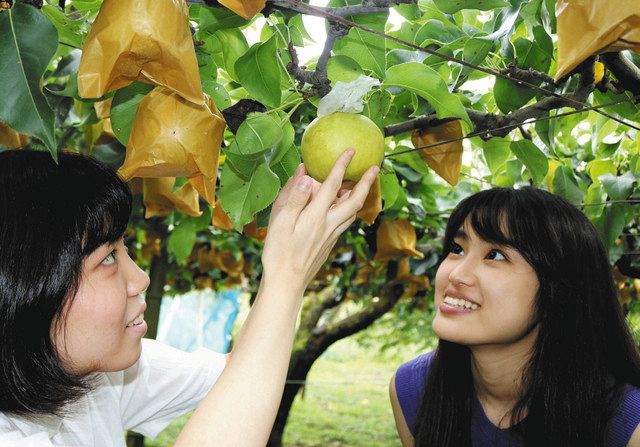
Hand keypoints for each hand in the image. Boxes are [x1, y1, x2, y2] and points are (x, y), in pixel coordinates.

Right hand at [261, 149, 378, 292]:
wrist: (287, 283)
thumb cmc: (279, 253)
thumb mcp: (280, 223)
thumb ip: (294, 198)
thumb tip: (306, 176)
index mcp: (317, 217)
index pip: (333, 185)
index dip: (342, 166)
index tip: (350, 151)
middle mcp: (330, 225)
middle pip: (355, 200)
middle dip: (366, 182)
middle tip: (375, 167)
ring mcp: (332, 236)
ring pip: (353, 212)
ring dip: (361, 196)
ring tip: (364, 184)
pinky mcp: (329, 243)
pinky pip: (345, 221)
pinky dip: (350, 209)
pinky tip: (345, 207)